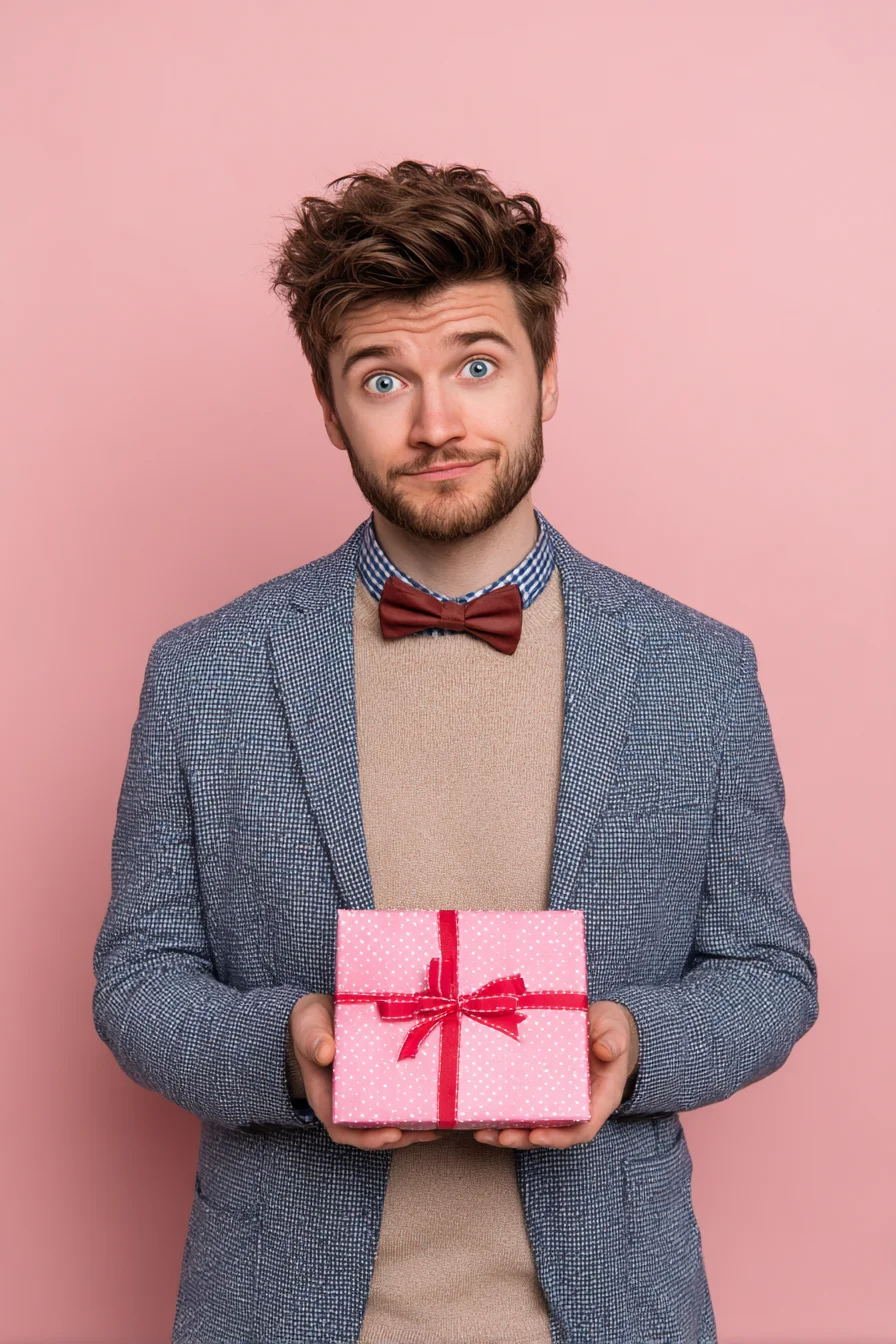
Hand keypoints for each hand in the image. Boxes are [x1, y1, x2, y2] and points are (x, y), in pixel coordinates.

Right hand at [289, 992, 444, 1149]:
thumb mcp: (308, 1027)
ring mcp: (363, 1095)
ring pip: (386, 1121)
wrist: (320, 1013)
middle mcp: (346, 1103)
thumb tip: (325, 1052)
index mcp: (326, 1097)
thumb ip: (313, 1038)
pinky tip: (435, 1105)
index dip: (368, 1137)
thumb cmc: (310, 1023)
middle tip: (428, 1131)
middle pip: (371, 1131)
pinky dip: (413, 1107)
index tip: (392, 1134)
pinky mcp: (378, 1082)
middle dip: (400, 1136)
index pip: (343, 1128)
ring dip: (411, 1128)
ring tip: (439, 1126)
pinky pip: (394, 1100)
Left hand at [473, 1000, 639, 1150]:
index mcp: (600, 1097)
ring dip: (508, 1133)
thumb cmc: (610, 1029)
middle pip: (552, 1133)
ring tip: (482, 1132)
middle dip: (525, 1139)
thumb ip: (613, 1041)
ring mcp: (558, 1100)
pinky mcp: (542, 1089)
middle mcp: (578, 1105)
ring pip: (534, 1125)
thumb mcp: (615, 1030)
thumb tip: (604, 1051)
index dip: (560, 1136)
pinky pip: (525, 1107)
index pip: (583, 1127)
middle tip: (500, 1137)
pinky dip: (504, 1114)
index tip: (537, 1135)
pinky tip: (481, 1113)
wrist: (601, 1024)